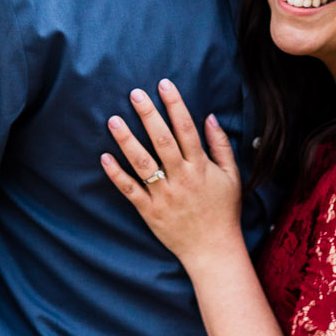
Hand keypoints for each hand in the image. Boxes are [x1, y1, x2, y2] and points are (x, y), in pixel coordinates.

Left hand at [102, 80, 242, 271]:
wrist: (213, 251)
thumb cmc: (223, 210)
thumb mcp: (231, 176)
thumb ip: (221, 145)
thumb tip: (211, 117)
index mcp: (201, 167)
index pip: (186, 129)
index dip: (175, 105)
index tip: (164, 84)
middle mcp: (181, 178)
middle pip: (162, 141)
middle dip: (148, 115)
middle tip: (134, 93)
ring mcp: (164, 196)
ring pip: (142, 164)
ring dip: (127, 140)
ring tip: (113, 119)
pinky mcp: (150, 212)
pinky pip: (130, 191)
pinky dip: (116, 175)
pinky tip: (104, 157)